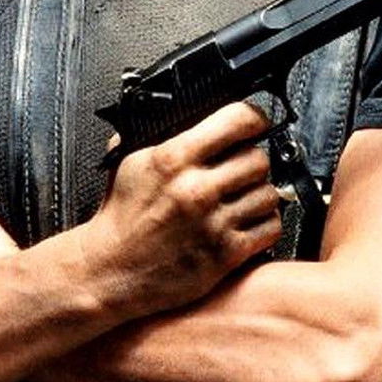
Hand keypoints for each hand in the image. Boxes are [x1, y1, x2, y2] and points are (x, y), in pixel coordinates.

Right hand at [83, 101, 281, 317]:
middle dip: (253, 161)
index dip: (253, 119)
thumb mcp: (128, 163)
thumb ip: (156, 134)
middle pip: (258, 158)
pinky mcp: (225, 255)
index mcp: (172, 159)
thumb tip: (177, 111)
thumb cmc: (121, 220)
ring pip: (269, 193)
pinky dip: (265, 224)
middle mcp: (196, 189)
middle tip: (243, 168)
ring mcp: (213, 223)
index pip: (237, 120)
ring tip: (243, 198)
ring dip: (260, 194)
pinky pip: (270, 228)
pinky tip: (248, 222)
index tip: (255, 124)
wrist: (110, 271)